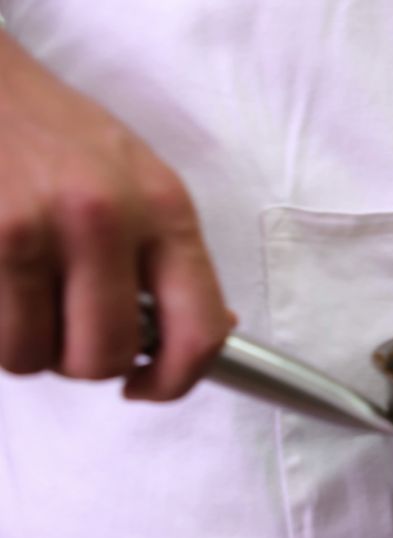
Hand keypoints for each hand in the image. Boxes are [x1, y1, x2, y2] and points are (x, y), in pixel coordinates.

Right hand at [0, 32, 231, 399]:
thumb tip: (210, 329)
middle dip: (83, 360)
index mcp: (165, 208)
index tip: (150, 386)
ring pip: (34, 357)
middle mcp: (106, 220)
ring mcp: (33, 230)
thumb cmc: (58, 135)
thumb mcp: (141, 180)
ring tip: (22, 292)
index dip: (178, 380)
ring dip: (26, 343)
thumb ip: (171, 256)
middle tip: (66, 326)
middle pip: (107, 358)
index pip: (199, 329)